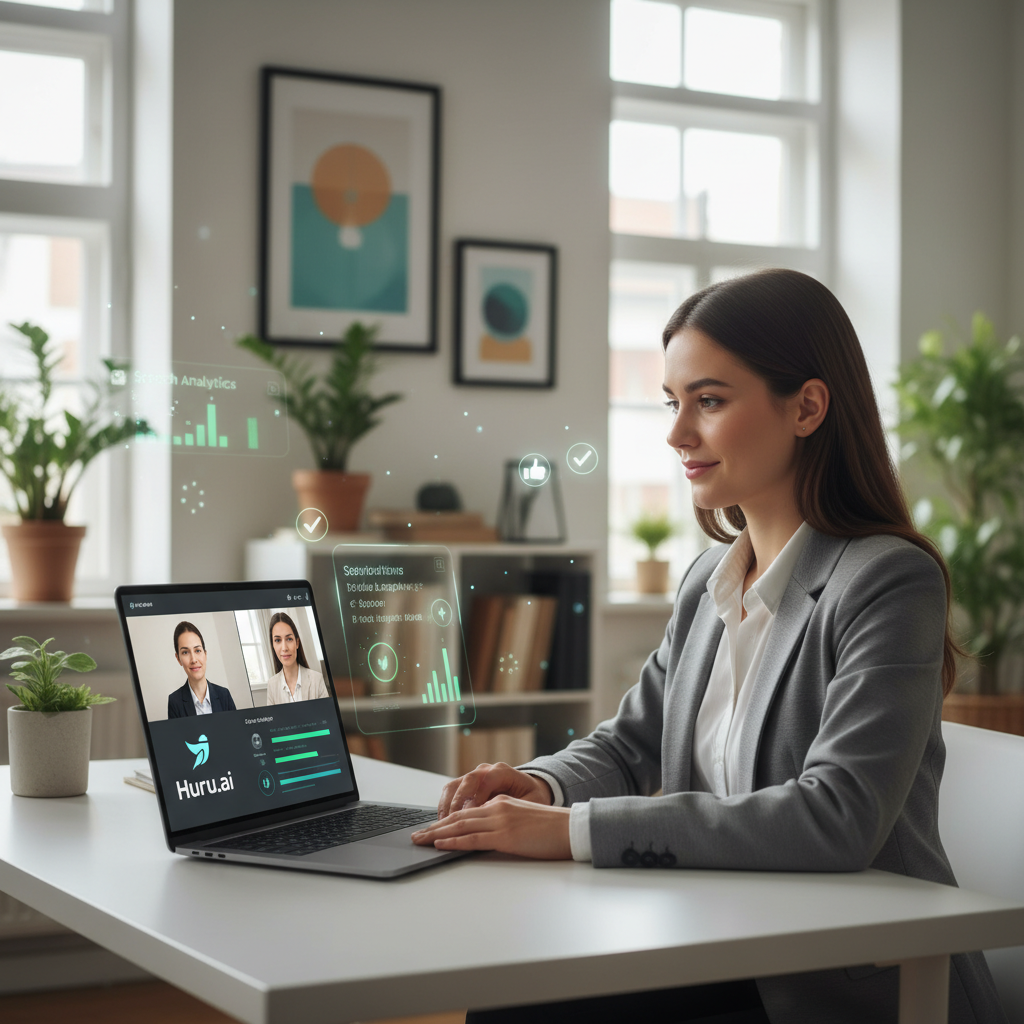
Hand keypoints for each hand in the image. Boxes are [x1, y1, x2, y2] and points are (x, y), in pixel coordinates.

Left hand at [411, 794, 571, 858]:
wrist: (570, 828)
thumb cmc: (551, 829)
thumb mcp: (522, 819)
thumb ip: (503, 821)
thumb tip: (486, 833)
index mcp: (500, 803)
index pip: (466, 812)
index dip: (446, 821)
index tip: (431, 829)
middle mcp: (496, 808)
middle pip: (457, 818)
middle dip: (434, 827)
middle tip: (416, 836)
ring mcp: (499, 821)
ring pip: (460, 826)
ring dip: (437, 835)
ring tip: (420, 841)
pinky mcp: (505, 836)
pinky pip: (473, 838)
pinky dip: (454, 841)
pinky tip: (441, 844)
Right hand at [436, 762, 552, 818]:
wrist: (529, 789)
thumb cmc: (531, 797)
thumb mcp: (531, 801)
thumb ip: (515, 807)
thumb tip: (500, 818)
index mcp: (503, 772)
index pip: (487, 779)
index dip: (479, 796)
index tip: (474, 812)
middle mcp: (485, 771)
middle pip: (467, 781)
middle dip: (459, 801)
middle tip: (454, 820)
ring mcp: (473, 777)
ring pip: (454, 785)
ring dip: (447, 805)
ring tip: (443, 824)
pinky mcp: (464, 786)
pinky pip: (449, 792)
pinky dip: (444, 806)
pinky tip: (443, 822)